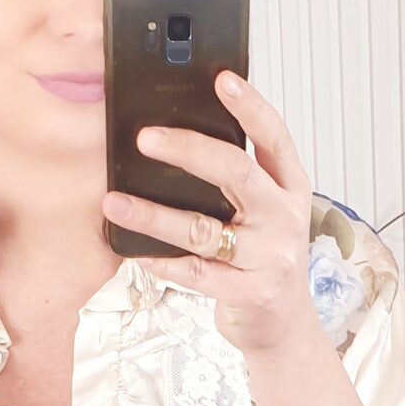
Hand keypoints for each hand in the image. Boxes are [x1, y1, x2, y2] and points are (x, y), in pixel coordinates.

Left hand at [100, 69, 322, 358]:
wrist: (283, 326)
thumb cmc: (263, 259)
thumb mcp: (263, 213)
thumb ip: (236, 180)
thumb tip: (176, 137)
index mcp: (291, 188)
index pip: (275, 138)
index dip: (251, 106)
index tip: (221, 80)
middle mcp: (285, 219)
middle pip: (237, 172)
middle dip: (189, 149)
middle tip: (145, 138)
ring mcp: (270, 258)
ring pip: (203, 228)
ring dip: (153, 214)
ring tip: (113, 201)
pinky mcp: (250, 293)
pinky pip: (194, 273)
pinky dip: (160, 259)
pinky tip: (133, 250)